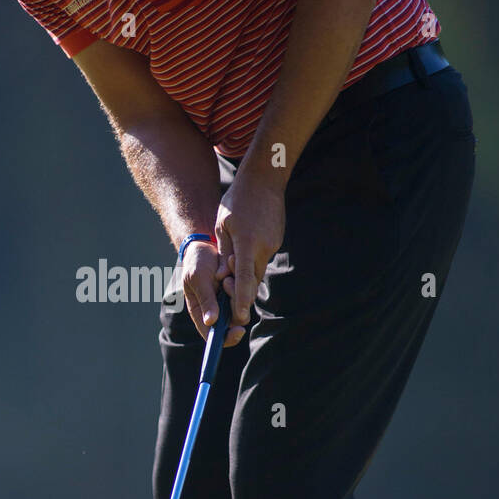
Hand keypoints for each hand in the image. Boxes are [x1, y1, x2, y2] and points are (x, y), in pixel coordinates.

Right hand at [180, 239, 246, 346]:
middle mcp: (217, 310)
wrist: (205, 244)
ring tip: (225, 270)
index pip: (214, 335)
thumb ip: (205, 300)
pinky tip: (231, 262)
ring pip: (244, 306)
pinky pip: (249, 290)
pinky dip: (243, 278)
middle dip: (235, 304)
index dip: (227, 338)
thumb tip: (211, 322)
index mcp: (201, 312)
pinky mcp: (239, 290)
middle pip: (235, 322)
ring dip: (237, 288)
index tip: (238, 331)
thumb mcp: (197, 279)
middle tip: (226, 281)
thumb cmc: (196, 262)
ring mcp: (229, 300)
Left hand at [215, 169, 285, 341]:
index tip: (238, 318)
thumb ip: (224, 253)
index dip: (240, 301)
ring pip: (257, 271)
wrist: (265, 179)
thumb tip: (222, 278)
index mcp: (248, 244)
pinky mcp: (276, 241)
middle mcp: (264, 248)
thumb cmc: (237, 201)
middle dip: (241, 295)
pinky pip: (261, 260)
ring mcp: (273, 245)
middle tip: (230, 309)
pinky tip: (242, 258)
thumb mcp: (222, 226)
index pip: (244, 280)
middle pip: (252, 281)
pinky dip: (251, 264)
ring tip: (228, 281)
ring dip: (245, 278)